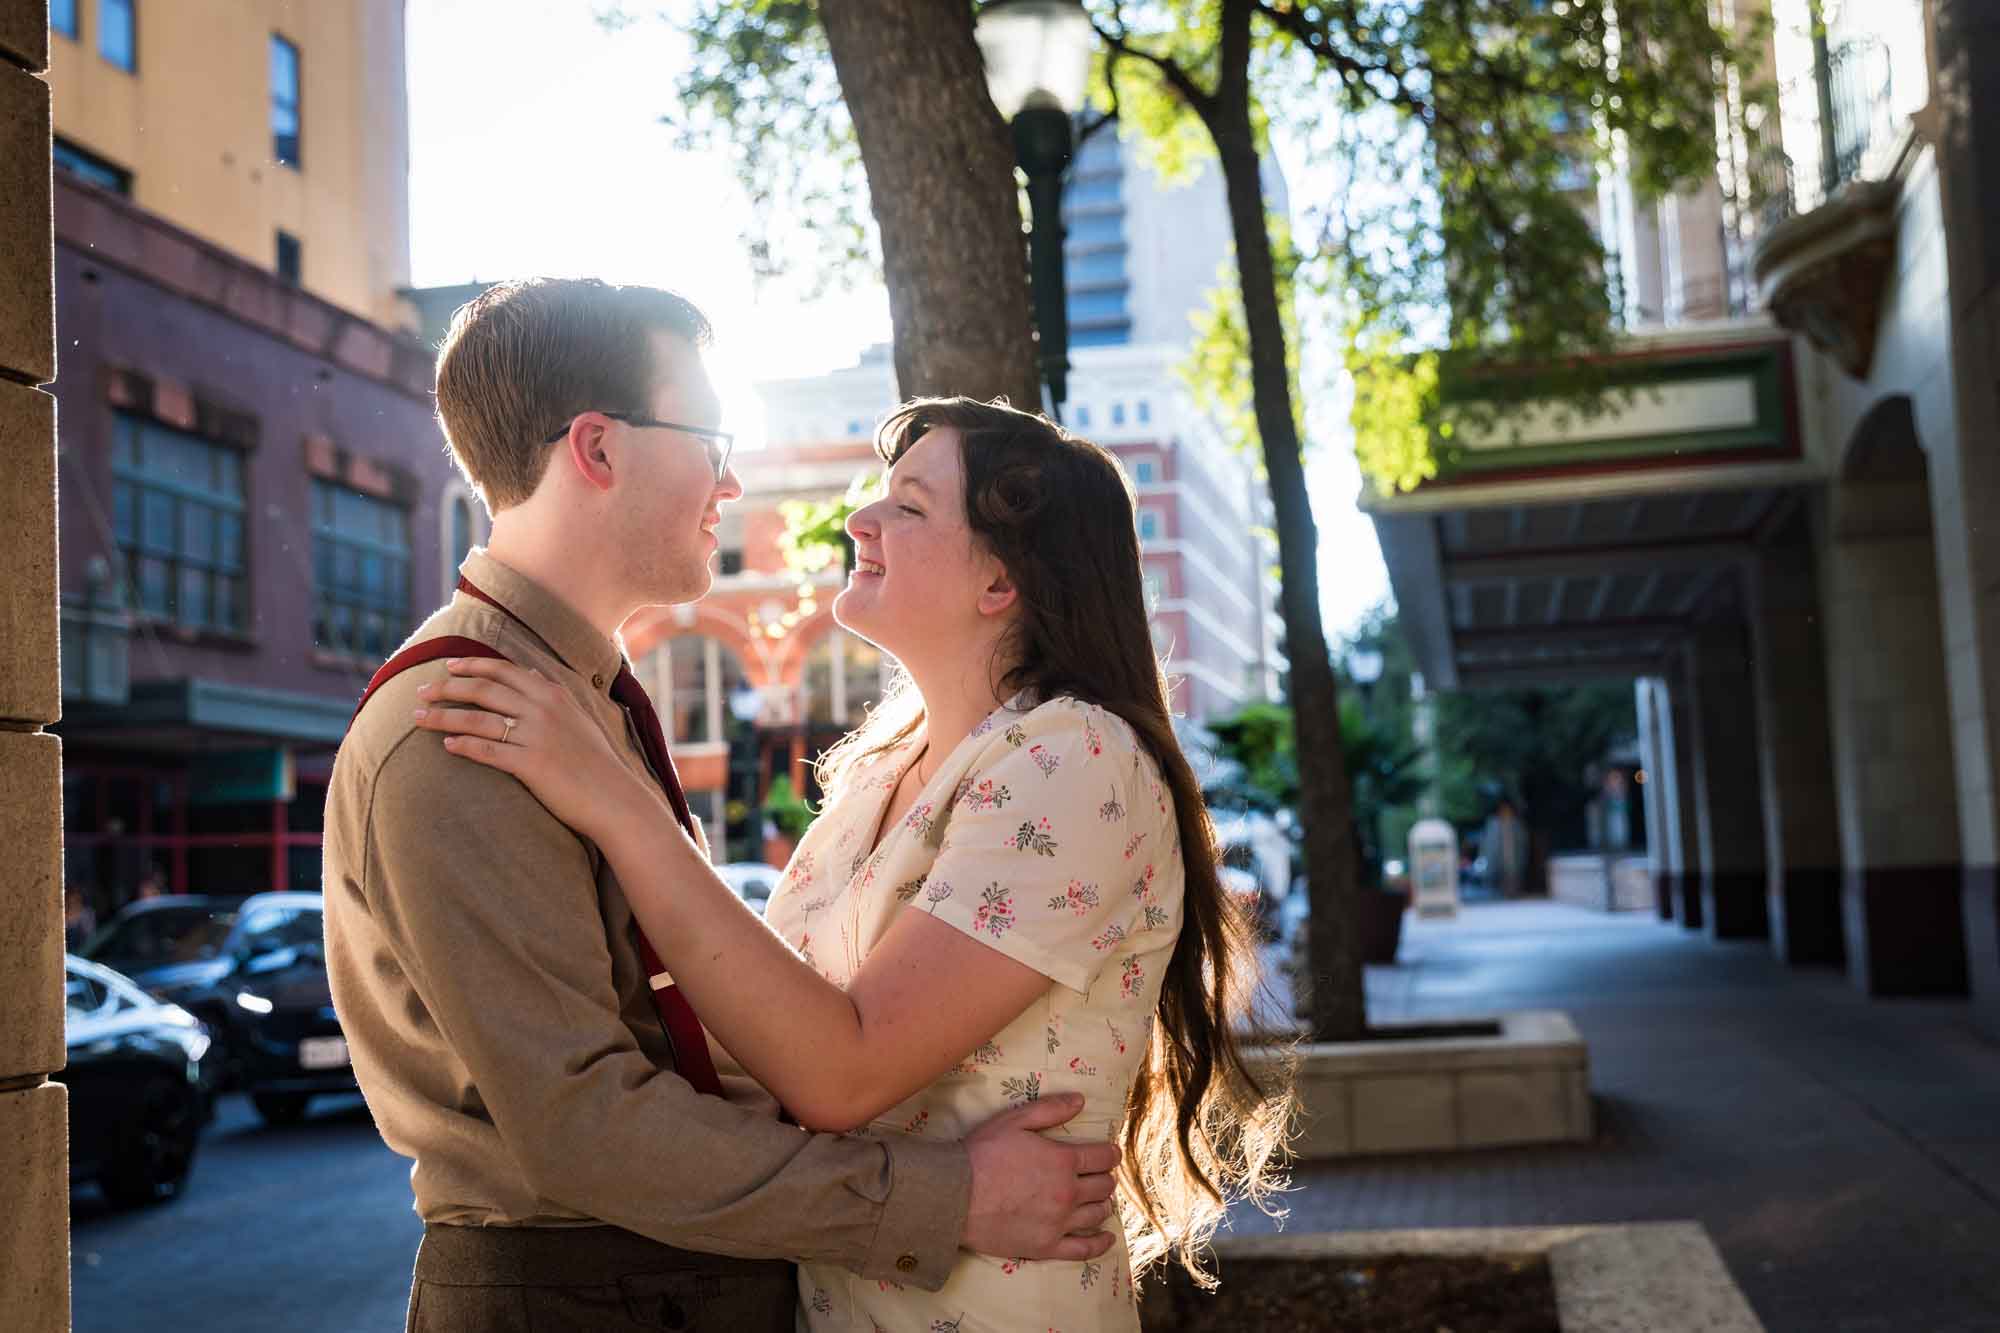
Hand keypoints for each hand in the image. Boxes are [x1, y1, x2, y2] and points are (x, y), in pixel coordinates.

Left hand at [410, 658, 670, 849]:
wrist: (614, 796)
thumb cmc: (595, 760)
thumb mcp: (579, 716)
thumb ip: (551, 694)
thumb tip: (528, 672)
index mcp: (552, 694)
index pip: (503, 670)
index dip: (471, 665)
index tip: (447, 666)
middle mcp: (542, 709)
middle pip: (483, 690)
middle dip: (446, 688)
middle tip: (421, 691)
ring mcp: (536, 736)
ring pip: (477, 719)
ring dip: (443, 716)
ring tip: (418, 717)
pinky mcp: (530, 764)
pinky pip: (487, 750)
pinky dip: (463, 746)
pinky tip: (446, 745)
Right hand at [962, 1094, 1121, 1262]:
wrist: (955, 1196)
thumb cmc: (983, 1154)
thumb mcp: (1014, 1120)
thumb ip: (1050, 1109)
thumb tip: (1081, 1100)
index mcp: (1063, 1161)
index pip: (1102, 1158)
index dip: (1110, 1154)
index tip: (1110, 1153)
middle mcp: (1068, 1193)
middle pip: (1103, 1186)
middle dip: (1106, 1178)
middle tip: (1100, 1175)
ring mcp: (1058, 1223)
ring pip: (1097, 1214)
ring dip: (1103, 1204)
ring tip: (1098, 1200)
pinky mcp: (1046, 1247)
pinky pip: (1084, 1249)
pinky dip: (1100, 1243)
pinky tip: (1106, 1238)